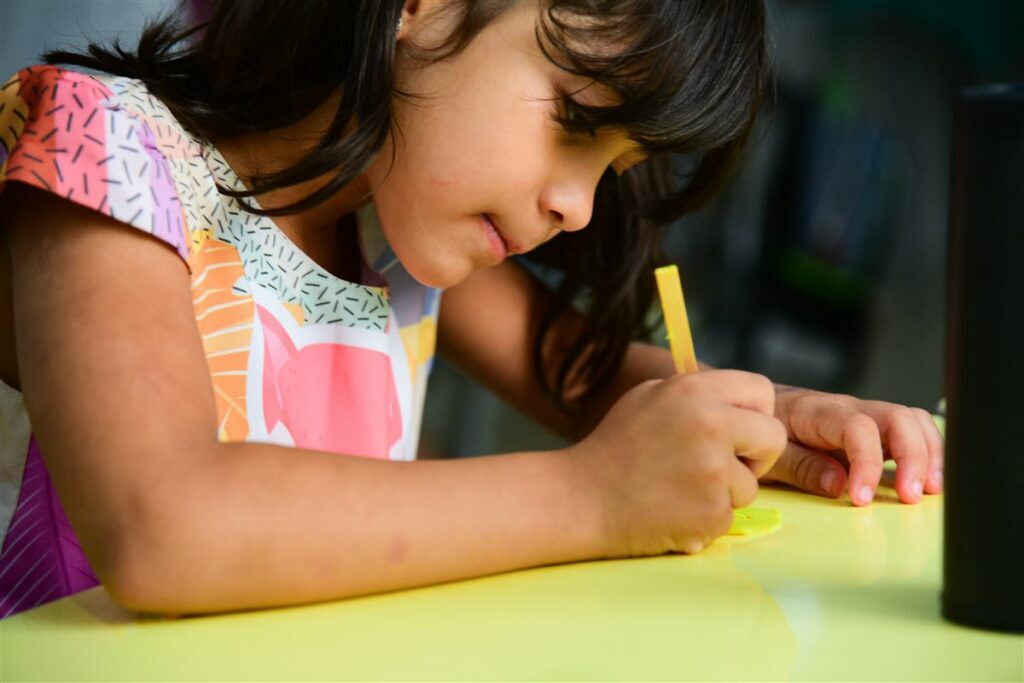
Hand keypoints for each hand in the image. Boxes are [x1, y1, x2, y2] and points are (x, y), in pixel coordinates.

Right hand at [568, 370, 787, 555]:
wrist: (581, 498)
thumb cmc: (614, 447)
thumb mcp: (649, 398)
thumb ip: (695, 395)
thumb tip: (737, 402)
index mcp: (694, 390)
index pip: (761, 391)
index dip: (754, 413)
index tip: (737, 431)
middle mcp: (710, 424)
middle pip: (773, 437)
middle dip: (756, 455)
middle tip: (723, 465)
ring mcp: (714, 470)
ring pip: (751, 484)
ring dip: (724, 492)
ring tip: (680, 489)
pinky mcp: (712, 511)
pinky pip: (729, 516)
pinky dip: (705, 518)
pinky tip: (672, 510)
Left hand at [762, 388, 943, 505]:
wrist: (755, 405)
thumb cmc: (760, 430)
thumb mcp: (768, 454)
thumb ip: (801, 467)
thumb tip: (839, 485)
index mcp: (817, 412)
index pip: (857, 428)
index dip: (866, 463)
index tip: (862, 498)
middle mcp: (847, 408)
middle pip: (898, 417)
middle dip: (913, 456)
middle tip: (911, 497)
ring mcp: (864, 415)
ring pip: (912, 420)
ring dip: (927, 454)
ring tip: (929, 491)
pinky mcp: (873, 428)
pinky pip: (909, 431)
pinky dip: (925, 453)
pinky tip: (926, 480)